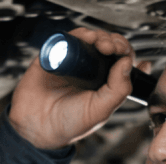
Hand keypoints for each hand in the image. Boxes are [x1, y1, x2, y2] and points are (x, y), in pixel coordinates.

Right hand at [8, 27, 135, 149]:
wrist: (38, 126)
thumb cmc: (69, 123)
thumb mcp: (100, 110)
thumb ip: (118, 89)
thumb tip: (128, 62)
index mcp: (104, 84)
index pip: (121, 61)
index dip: (126, 53)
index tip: (126, 55)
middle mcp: (90, 70)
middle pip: (109, 46)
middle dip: (115, 42)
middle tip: (113, 48)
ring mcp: (73, 61)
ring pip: (92, 39)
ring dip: (100, 36)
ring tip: (101, 43)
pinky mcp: (56, 55)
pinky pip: (70, 38)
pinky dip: (81, 34)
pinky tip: (87, 39)